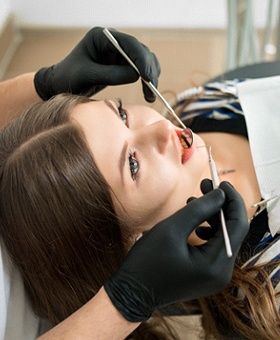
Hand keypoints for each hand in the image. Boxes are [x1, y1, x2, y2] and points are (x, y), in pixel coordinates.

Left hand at [34, 27, 160, 101]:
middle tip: (152, 89)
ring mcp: (119, 53)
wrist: (62, 84)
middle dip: (149, 70)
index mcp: (102, 37)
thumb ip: (110, 74)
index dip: (141, 60)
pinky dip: (147, 81)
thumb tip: (136, 76)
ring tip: (150, 96)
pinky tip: (148, 93)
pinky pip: (141, 71)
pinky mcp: (122, 65)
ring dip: (151, 77)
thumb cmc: (69, 77)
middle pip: (141, 52)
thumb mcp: (87, 76)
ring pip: (144, 61)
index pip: (129, 44)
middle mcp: (113, 42)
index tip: (147, 77)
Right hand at [104, 183, 248, 321]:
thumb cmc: (147, 261)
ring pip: (223, 237)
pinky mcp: (206, 274)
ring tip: (194, 199)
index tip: (222, 182)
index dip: (233, 200)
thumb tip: (220, 194)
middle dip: (220, 205)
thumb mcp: (172, 228)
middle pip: (232, 231)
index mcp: (215, 265)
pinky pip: (214, 246)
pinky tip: (194, 222)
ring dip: (212, 216)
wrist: (132, 293)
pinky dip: (207, 229)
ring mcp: (214, 275)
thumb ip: (199, 209)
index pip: (238, 226)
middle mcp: (221, 273)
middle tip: (206, 184)